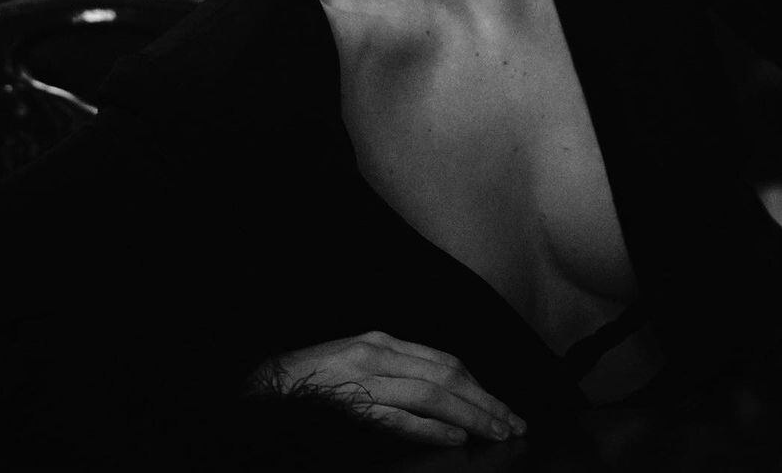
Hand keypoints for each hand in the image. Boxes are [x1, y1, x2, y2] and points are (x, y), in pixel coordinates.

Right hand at [247, 329, 526, 446]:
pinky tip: (454, 438)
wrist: (267, 384)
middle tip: (514, 424)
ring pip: (431, 394)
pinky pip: (398, 416)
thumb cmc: (314, 376)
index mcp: (382, 342)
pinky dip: (430, 426)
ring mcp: (366, 379)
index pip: (444, 362)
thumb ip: (396, 369)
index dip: (479, 385)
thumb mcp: (359, 360)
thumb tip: (442, 394)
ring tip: (496, 433)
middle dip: (486, 401)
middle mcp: (379, 354)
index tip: (503, 407)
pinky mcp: (353, 404)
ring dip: (470, 415)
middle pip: (446, 376)